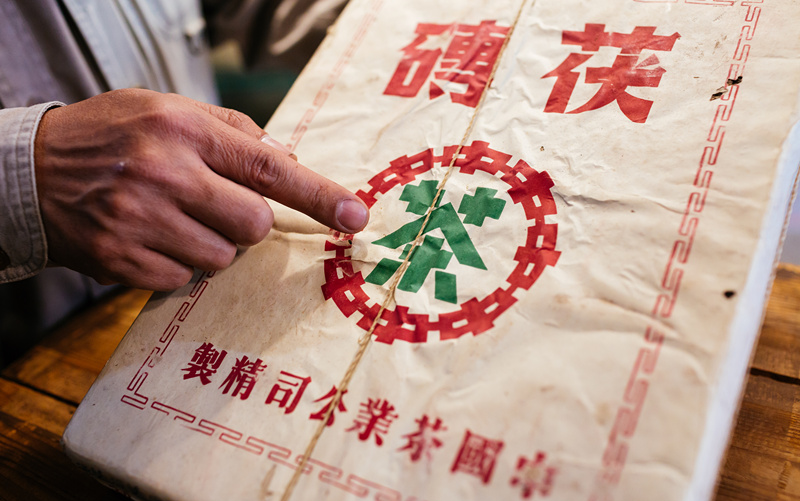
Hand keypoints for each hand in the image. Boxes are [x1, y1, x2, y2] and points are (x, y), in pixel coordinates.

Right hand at [33, 89, 368, 289]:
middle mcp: (164, 173)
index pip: (267, 167)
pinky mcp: (122, 259)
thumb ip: (233, 131)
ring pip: (222, 257)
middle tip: (216, 206)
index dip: (318, 194)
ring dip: (213, 245)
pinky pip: (183, 278)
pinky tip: (152, 238)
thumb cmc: (112, 135)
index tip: (355, 214)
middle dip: (249, 223)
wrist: (30, 170)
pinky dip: (179, 263)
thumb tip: (289, 162)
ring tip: (176, 219)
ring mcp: (140, 220)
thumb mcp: (168, 109)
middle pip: (254, 224)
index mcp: (183, 129)